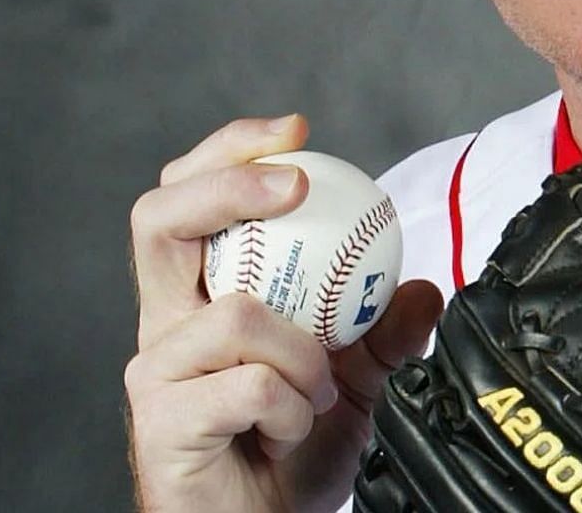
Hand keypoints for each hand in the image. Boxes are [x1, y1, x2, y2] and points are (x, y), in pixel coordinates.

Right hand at [124, 114, 444, 512]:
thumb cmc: (294, 453)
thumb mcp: (358, 382)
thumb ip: (385, 333)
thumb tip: (426, 286)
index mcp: (200, 297)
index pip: (189, 198)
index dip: (230, 151)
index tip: (295, 129)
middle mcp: (166, 325)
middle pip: (159, 219)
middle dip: (226, 184)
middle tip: (295, 187)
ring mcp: (156, 374)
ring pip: (232, 314)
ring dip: (299, 350)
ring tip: (315, 391)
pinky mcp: (161, 423)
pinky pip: (245, 385)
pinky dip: (287, 404)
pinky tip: (290, 428)